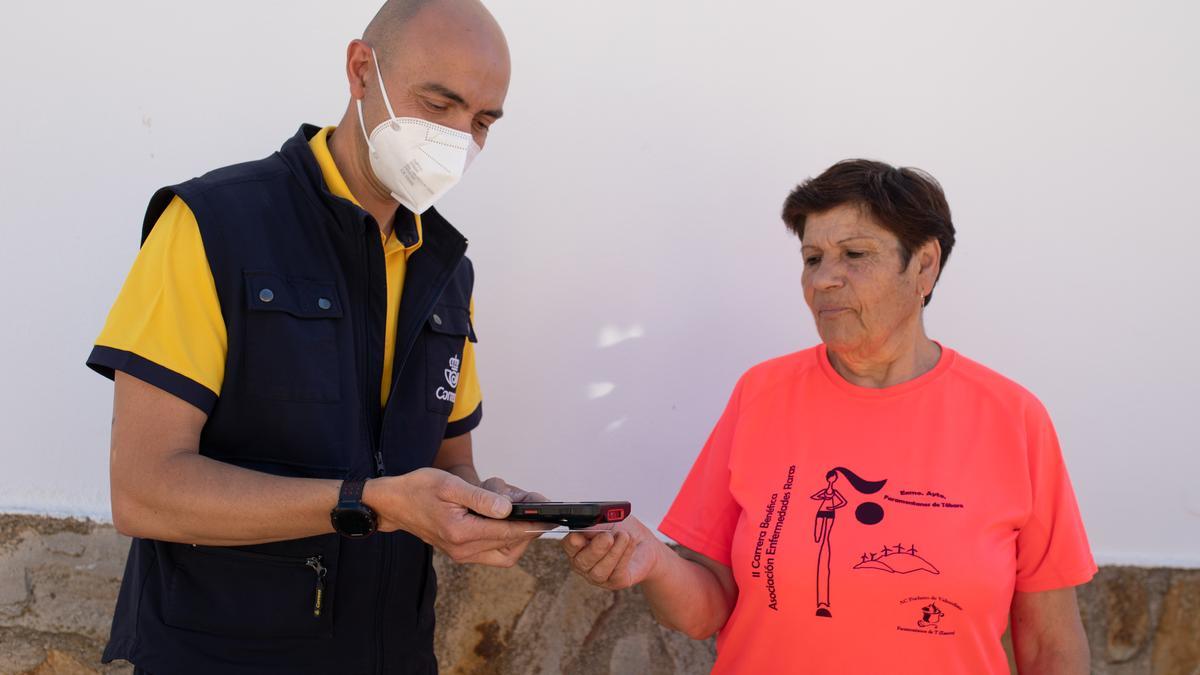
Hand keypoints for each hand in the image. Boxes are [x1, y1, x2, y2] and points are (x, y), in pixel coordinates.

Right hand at [364, 468, 541, 566]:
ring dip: (516, 531)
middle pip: (511, 546)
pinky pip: (494, 551)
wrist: (393, 503)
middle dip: (526, 525)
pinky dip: (504, 534)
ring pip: (505, 553)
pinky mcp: (463, 552)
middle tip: (529, 501)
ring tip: (511, 504)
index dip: (532, 523)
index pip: (508, 532)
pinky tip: (500, 513)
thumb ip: (480, 498)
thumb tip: (508, 508)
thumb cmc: (419, 488)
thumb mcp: (450, 485)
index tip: (549, 514)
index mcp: (461, 533)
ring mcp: (463, 554)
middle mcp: (464, 550)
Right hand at [560, 516, 664, 589]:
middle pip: (581, 562)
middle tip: (608, 537)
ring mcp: (598, 576)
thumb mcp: (609, 521)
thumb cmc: (622, 530)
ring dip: (613, 552)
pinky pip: (616, 573)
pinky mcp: (615, 582)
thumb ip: (596, 524)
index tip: (579, 536)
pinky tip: (630, 544)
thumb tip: (587, 525)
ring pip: (599, 571)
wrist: (644, 543)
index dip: (572, 543)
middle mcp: (583, 563)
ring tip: (624, 536)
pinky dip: (624, 556)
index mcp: (577, 545)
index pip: (568, 546)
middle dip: (595, 548)